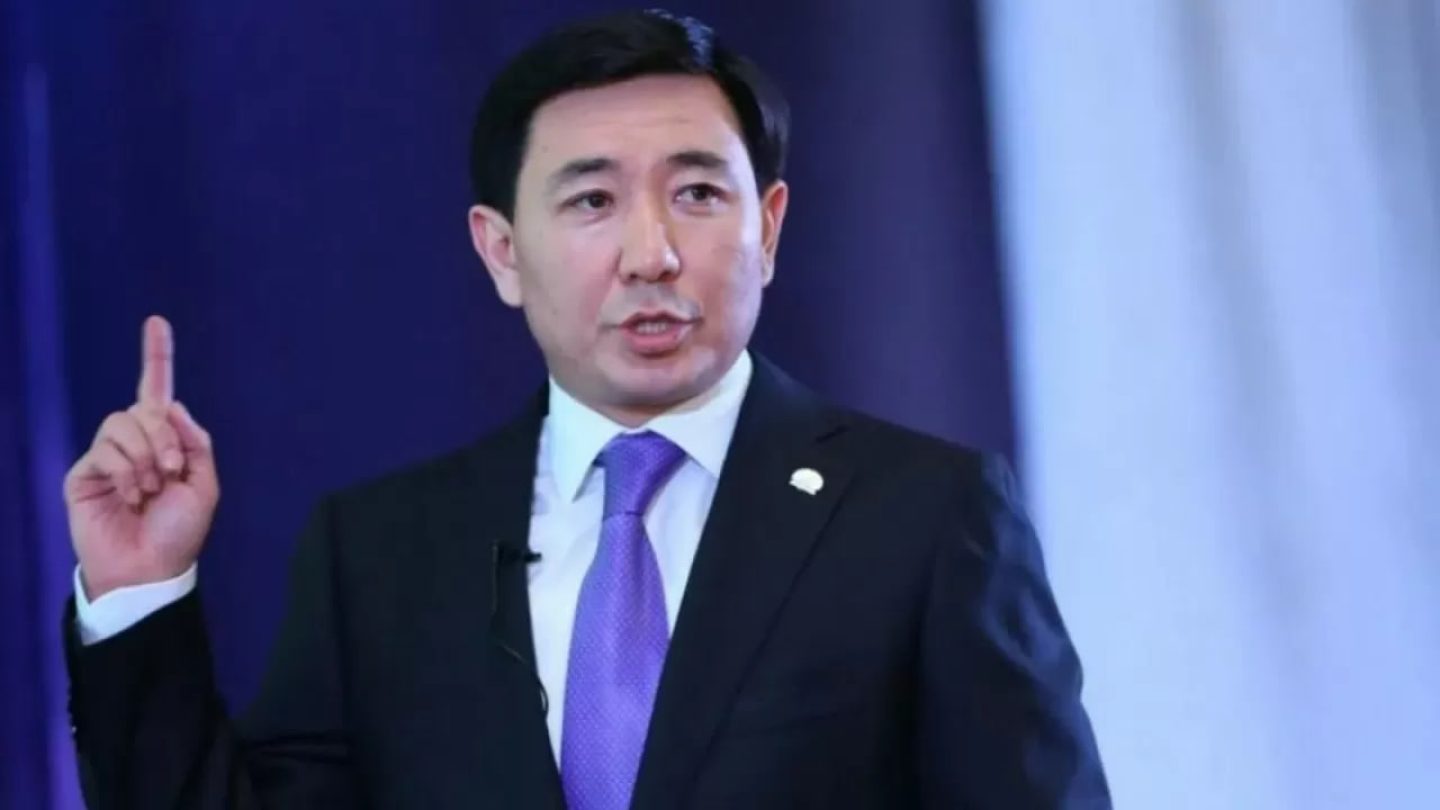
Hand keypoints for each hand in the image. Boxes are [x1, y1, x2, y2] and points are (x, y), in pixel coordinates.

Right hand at [64, 315, 219, 600]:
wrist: (150, 569)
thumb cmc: (178, 532)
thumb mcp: (203, 484)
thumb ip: (194, 441)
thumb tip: (168, 405)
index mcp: (165, 441)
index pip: (157, 391)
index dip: (157, 356)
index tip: (157, 321)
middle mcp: (134, 443)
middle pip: (145, 409)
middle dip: (165, 438)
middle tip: (172, 474)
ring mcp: (106, 456)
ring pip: (122, 424)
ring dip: (146, 456)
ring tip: (150, 490)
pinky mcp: (84, 473)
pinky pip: (105, 451)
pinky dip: (126, 472)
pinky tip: (131, 497)